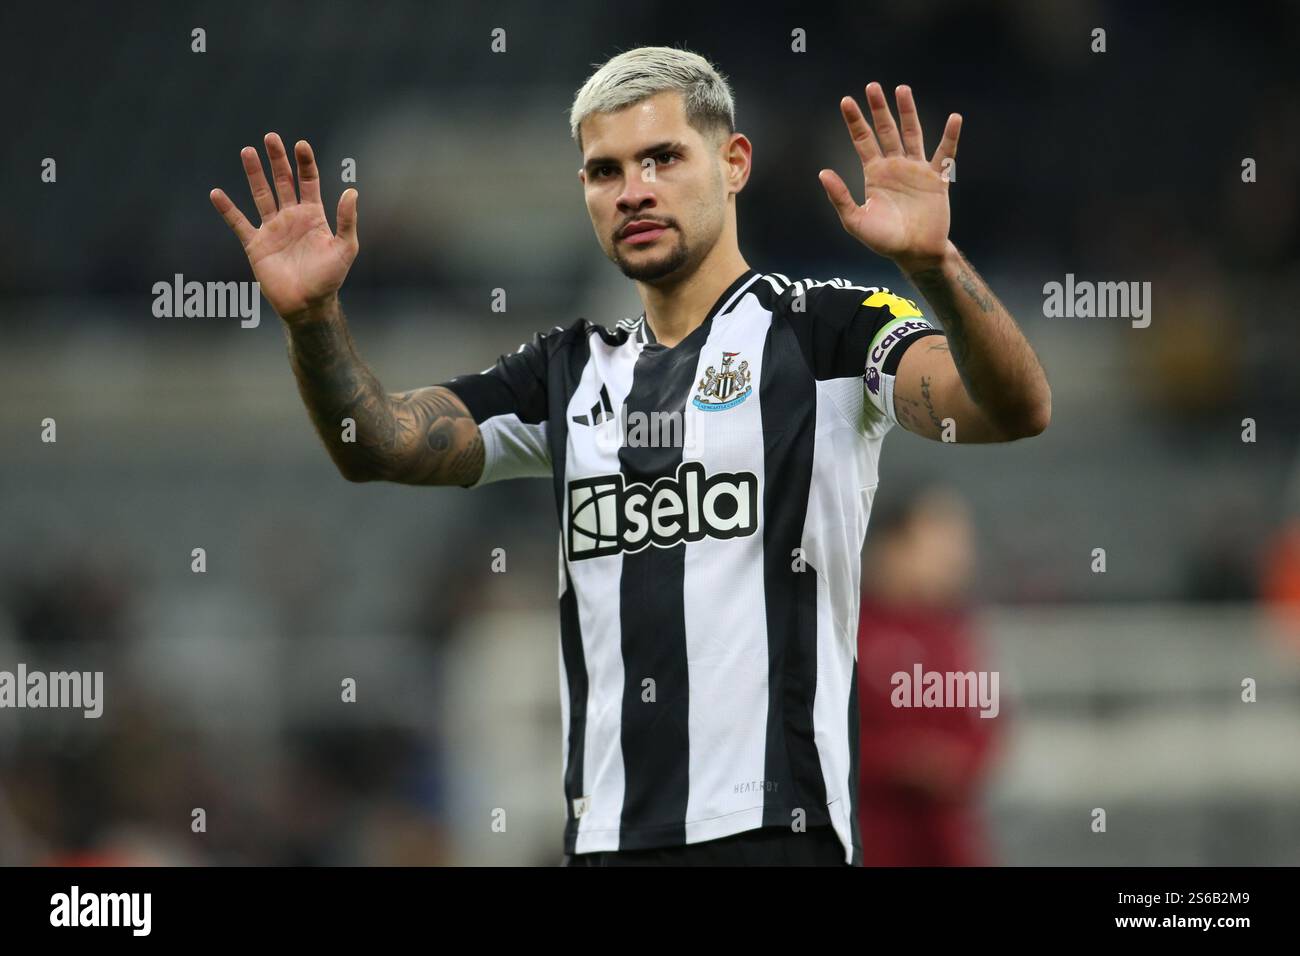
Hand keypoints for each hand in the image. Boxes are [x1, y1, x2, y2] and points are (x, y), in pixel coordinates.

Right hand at [210, 134, 357, 320]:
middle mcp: (292, 217)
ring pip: (261, 195)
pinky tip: (216, 193)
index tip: (301, 144)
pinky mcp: (256, 245)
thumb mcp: (344, 248)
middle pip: (283, 182)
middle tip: (271, 137)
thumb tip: (352, 190)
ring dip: (254, 174)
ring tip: (246, 151)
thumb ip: (347, 220)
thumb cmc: (329, 278)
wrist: (307, 305)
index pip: (308, 182)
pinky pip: (239, 223)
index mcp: (314, 216)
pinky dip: (227, 209)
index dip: (305, 163)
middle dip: (277, 160)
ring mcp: (273, 229)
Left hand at [818, 83, 960, 272]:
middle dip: (879, 109)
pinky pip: (945, 153)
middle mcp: (895, 166)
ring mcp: (916, 169)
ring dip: (908, 112)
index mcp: (874, 173)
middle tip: (872, 86)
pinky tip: (954, 118)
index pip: (862, 140)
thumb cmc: (884, 240)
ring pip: (912, 133)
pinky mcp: (937, 178)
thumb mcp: (855, 221)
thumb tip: (823, 173)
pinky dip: (950, 136)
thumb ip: (840, 197)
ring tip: (902, 89)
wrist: (915, 253)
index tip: (846, 101)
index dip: (855, 121)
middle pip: (886, 130)